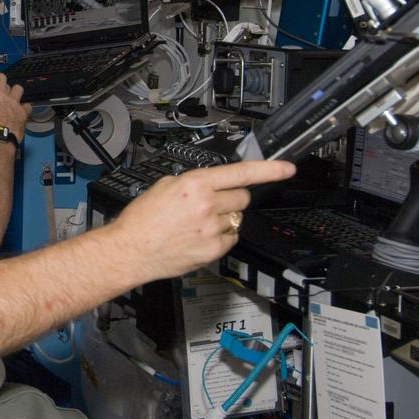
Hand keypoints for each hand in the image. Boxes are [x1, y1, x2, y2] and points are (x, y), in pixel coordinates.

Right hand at [109, 160, 295, 284]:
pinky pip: (231, 238)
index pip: (242, 173)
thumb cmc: (142, 219)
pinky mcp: (214, 250)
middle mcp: (208, 205)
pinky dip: (220, 236)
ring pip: (236, 219)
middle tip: (213, 203)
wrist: (130, 249)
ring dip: (224, 218)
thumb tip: (212, 182)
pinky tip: (200, 236)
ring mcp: (213, 229)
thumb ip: (194, 182)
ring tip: (198, 224)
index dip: (270, 170)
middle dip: (233, 197)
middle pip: (243, 197)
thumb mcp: (165, 185)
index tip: (287, 169)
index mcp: (195, 184)